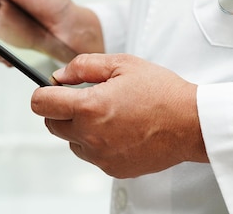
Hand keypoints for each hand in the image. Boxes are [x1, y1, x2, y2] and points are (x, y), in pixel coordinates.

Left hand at [31, 54, 208, 177]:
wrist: (191, 123)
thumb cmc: (162, 92)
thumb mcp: (123, 64)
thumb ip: (84, 66)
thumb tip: (60, 76)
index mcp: (89, 107)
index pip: (41, 104)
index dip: (44, 93)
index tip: (55, 90)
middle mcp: (90, 136)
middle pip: (52, 125)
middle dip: (61, 110)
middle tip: (86, 98)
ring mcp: (101, 156)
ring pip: (72, 142)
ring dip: (80, 128)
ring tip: (110, 114)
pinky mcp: (113, 169)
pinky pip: (92, 156)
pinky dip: (98, 143)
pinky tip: (120, 129)